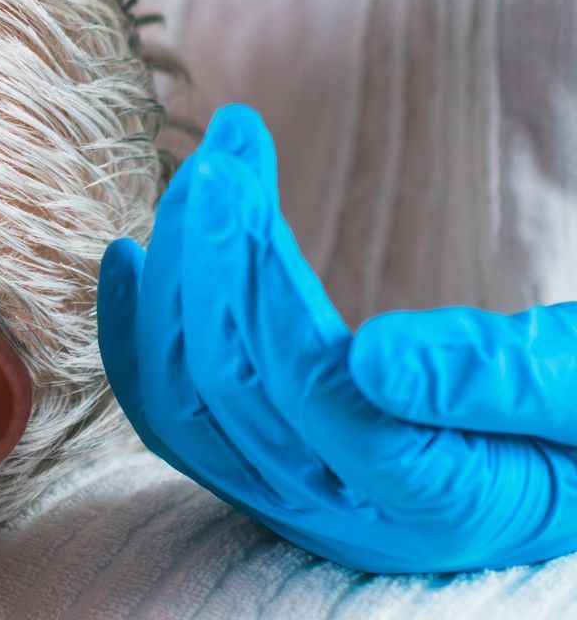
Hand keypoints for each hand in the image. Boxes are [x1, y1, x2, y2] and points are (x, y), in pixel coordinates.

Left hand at [98, 103, 576, 572]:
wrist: (574, 465)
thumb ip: (494, 381)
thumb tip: (375, 358)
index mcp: (433, 502)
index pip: (310, 390)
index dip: (259, 272)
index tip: (247, 158)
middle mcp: (346, 516)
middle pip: (231, 387)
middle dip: (210, 247)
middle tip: (225, 143)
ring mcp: (294, 500)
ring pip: (183, 400)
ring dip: (174, 275)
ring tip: (200, 174)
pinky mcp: (263, 470)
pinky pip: (169, 415)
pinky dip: (134, 333)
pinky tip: (127, 256)